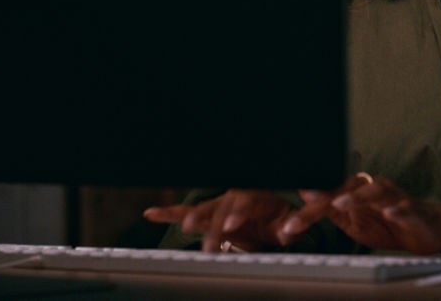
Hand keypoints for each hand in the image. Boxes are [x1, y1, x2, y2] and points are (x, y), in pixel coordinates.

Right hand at [143, 189, 300, 252]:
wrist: (270, 215)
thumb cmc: (280, 219)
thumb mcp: (289, 224)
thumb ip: (289, 229)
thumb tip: (287, 231)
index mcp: (256, 197)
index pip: (246, 202)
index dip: (238, 213)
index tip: (231, 226)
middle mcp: (234, 198)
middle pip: (222, 209)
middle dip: (214, 226)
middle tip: (209, 244)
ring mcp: (219, 205)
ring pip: (204, 210)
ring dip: (193, 218)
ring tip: (186, 228)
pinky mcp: (207, 215)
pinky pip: (185, 212)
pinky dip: (168, 214)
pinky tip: (151, 214)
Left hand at [294, 173, 440, 255]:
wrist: (432, 228)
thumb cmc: (391, 224)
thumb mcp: (356, 222)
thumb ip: (332, 209)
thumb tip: (306, 192)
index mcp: (356, 192)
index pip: (327, 199)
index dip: (306, 213)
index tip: (287, 227)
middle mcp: (372, 189)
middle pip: (343, 192)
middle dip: (320, 205)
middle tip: (299, 221)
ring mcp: (393, 198)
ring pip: (373, 193)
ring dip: (355, 198)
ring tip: (339, 205)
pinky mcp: (412, 210)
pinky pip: (404, 209)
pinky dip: (396, 211)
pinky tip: (388, 215)